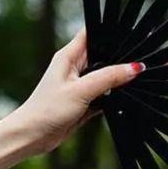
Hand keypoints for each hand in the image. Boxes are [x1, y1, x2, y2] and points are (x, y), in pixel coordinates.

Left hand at [10, 28, 143, 154]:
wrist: (32, 137)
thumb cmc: (46, 110)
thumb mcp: (82, 90)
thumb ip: (109, 77)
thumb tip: (133, 68)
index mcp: (69, 56)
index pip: (92, 34)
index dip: (110, 31)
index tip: (130, 34)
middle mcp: (74, 67)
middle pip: (103, 55)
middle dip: (119, 58)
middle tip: (135, 63)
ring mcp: (79, 84)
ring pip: (106, 76)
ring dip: (116, 80)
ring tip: (130, 83)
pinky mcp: (83, 101)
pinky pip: (105, 95)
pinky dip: (112, 98)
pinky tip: (120, 100)